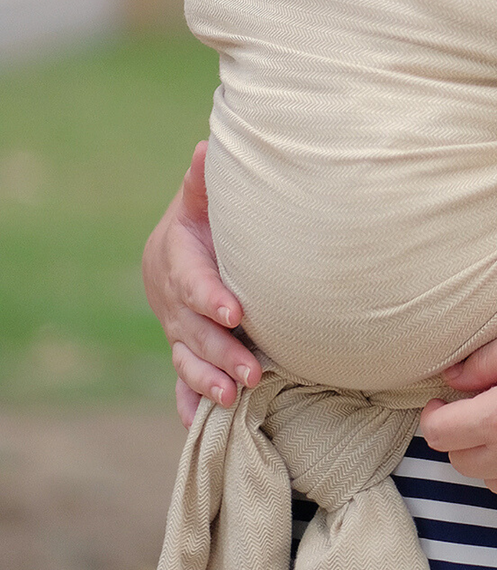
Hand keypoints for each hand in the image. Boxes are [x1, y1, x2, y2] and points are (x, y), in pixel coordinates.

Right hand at [142, 141, 260, 424]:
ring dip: (208, 381)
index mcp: (175, 259)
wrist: (183, 245)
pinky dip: (189, 400)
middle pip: (193, 331)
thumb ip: (204, 181)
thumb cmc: (205, 216)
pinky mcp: (185, 347)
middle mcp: (172, 299)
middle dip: (221, 353)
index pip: (192, 282)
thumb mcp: (203, 197)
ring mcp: (176, 327)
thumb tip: (206, 147)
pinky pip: (182, 380)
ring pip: (187, 360)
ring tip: (233, 398)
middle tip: (252, 371)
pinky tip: (199, 422)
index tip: (236, 312)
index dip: (211, 297)